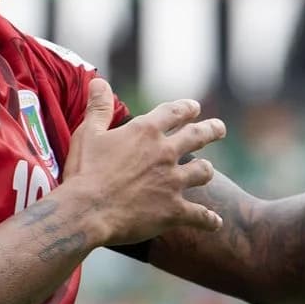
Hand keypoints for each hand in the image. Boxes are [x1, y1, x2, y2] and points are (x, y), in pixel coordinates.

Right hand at [62, 78, 226, 245]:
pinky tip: (215, 222)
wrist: (87, 211)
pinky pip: (200, 215)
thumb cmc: (84, 171)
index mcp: (145, 131)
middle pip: (197, 136)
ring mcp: (172, 182)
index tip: (194, 107)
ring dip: (206, 170)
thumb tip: (98, 81)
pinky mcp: (174, 210)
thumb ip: (99, 107)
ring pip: (203, 172)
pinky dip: (209, 219)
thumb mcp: (88, 133)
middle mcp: (165, 153)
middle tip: (220, 128)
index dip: (186, 108)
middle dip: (211, 130)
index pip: (174, 112)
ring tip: (207, 170)